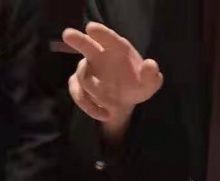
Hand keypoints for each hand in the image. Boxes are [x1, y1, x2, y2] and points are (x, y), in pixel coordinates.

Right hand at [63, 22, 163, 142]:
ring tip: (108, 108)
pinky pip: (78, 93)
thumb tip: (150, 65)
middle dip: (77, 40)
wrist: (124, 103)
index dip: (100, 33)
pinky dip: (88, 105)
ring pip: (82, 77)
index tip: (90, 28)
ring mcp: (87, 70)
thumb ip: (151, 76)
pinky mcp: (79, 85)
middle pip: (86, 45)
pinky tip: (103, 114)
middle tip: (67, 34)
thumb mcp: (149, 85)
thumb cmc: (137, 87)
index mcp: (117, 49)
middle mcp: (99, 56)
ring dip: (92, 92)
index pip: (108, 38)